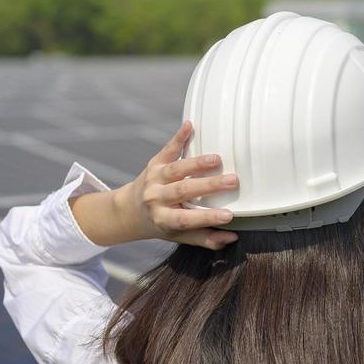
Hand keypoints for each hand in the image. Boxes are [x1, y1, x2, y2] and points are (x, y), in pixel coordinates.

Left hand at [72, 121, 238, 248]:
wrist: (129, 210)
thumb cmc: (161, 224)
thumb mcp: (179, 236)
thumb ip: (205, 238)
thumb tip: (232, 238)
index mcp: (162, 219)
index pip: (186, 219)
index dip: (207, 218)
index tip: (229, 215)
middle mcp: (155, 198)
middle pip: (183, 190)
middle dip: (209, 186)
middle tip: (233, 181)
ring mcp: (153, 178)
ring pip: (176, 169)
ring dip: (197, 163)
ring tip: (218, 159)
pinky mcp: (155, 162)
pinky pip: (167, 149)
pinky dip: (178, 137)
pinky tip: (189, 125)